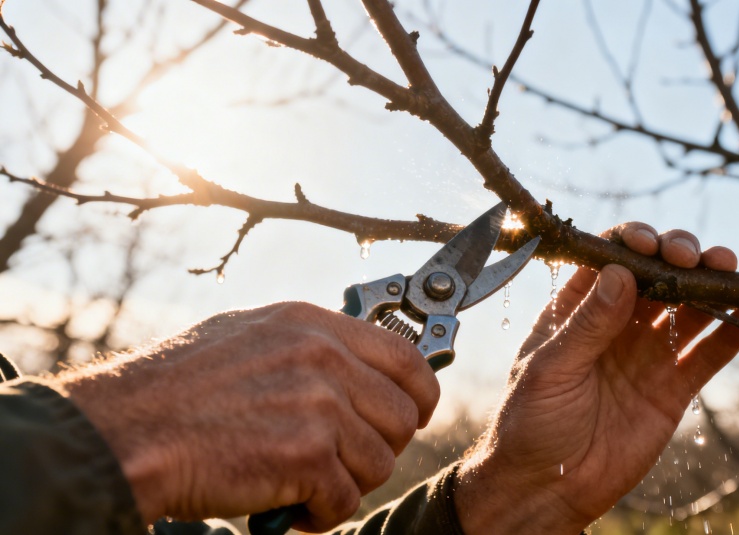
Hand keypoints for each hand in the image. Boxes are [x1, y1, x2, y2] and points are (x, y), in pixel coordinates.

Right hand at [56, 302, 439, 531]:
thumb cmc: (176, 389)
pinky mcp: (306, 456)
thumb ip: (308, 344)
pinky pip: (347, 498)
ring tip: (309, 487)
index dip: (420, 392)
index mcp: (312, 325)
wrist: (127, 431)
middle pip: (404, 415)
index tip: (414, 413)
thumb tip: (355, 360)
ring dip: (348, 483)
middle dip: (381, 448)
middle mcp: (322, 357)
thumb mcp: (249, 336)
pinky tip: (293, 508)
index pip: (406, 356)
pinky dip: (323, 514)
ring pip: (380, 460)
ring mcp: (317, 405)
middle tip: (345, 462)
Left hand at [454, 224, 738, 534]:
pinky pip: (708, 354)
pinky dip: (732, 332)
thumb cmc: (530, 423)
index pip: (611, 259)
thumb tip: (620, 272)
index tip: (651, 244)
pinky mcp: (672, 388)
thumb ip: (586, 325)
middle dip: (680, 257)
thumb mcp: (549, 370)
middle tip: (695, 258)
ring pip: (688, 308)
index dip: (634, 242)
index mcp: (578, 310)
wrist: (549, 487)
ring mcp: (647, 353)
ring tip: (731, 271)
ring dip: (712, 285)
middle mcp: (617, 323)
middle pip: (657, 275)